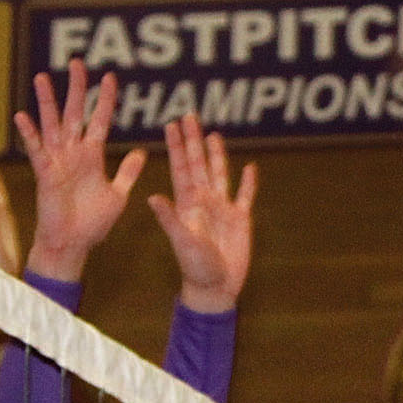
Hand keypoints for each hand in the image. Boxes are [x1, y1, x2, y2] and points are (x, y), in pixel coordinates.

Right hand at [16, 57, 145, 282]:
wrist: (74, 244)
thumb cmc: (94, 223)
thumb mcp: (118, 194)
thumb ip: (128, 173)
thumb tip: (142, 153)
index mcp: (92, 156)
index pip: (100, 120)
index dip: (105, 100)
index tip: (111, 77)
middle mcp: (73, 153)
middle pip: (75, 113)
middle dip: (77, 89)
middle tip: (78, 63)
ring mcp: (57, 161)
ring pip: (53, 125)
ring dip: (48, 102)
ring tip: (43, 77)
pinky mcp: (45, 174)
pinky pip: (37, 151)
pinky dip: (30, 134)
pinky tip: (22, 116)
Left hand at [147, 114, 256, 311]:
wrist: (215, 286)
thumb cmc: (194, 266)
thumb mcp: (181, 240)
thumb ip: (169, 218)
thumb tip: (152, 196)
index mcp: (188, 203)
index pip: (181, 167)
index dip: (176, 146)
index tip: (171, 125)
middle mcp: (204, 201)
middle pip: (199, 164)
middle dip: (194, 141)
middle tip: (190, 116)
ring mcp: (223, 209)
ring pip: (220, 174)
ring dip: (217, 155)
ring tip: (214, 134)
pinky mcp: (241, 220)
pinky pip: (245, 196)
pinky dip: (248, 183)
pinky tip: (250, 167)